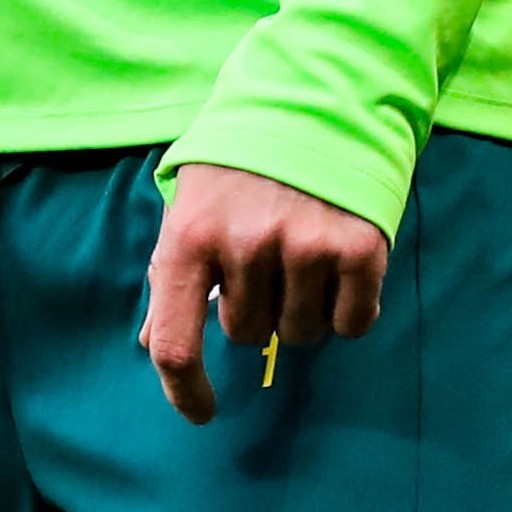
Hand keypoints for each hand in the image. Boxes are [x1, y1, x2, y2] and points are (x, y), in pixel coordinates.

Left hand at [140, 164, 387, 425]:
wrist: (316, 99)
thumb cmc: (239, 160)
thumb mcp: (189, 204)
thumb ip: (170, 273)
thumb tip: (152, 342)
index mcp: (188, 235)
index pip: (173, 341)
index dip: (184, 390)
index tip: (203, 412)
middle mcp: (244, 245)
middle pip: (246, 335)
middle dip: (253, 309)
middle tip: (261, 258)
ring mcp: (303, 248)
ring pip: (299, 334)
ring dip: (299, 308)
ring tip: (298, 252)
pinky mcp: (359, 249)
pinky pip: (352, 323)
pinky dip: (347, 308)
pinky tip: (337, 264)